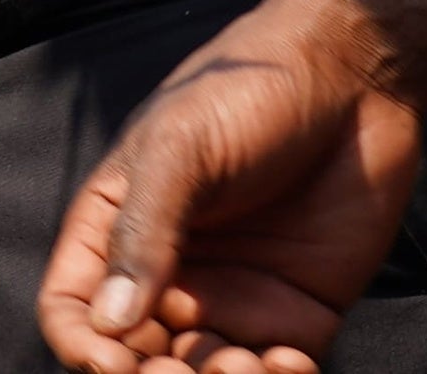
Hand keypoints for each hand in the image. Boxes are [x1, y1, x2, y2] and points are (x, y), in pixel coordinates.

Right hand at [37, 0, 426, 372]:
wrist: (352, 82)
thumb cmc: (246, 92)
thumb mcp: (180, 145)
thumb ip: (144, 229)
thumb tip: (108, 323)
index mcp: (118, 226)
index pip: (74, 308)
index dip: (82, 346)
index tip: (114, 362)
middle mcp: (168, 274)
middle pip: (134, 358)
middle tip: (188, 372)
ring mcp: (231, 299)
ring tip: (249, 365)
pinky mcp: (294, 318)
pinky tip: (293, 360)